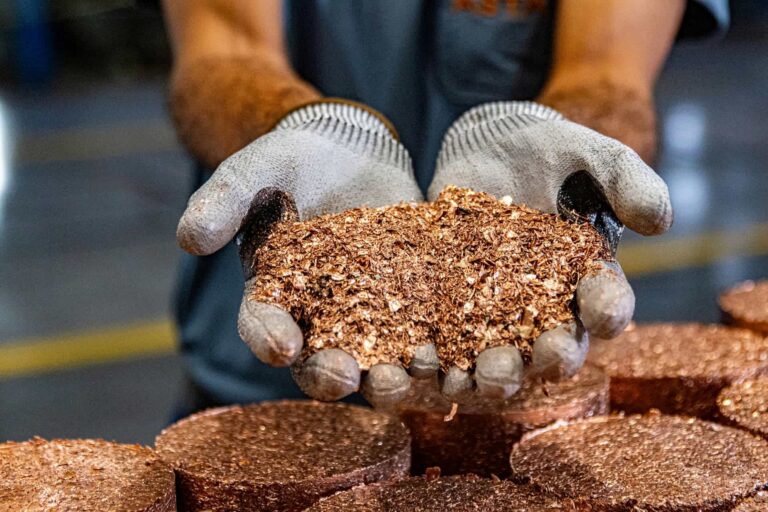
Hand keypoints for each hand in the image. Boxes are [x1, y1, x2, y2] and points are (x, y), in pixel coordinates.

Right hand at [176, 101, 423, 403]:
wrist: (352, 149)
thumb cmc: (295, 160)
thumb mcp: (258, 169)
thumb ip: (226, 200)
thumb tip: (188, 238)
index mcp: (274, 294)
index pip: (262, 325)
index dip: (268, 338)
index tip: (282, 345)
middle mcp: (318, 316)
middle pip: (318, 359)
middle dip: (329, 373)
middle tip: (346, 377)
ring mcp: (368, 313)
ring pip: (374, 358)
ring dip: (387, 374)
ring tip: (405, 373)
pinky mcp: (410, 301)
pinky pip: (422, 331)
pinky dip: (436, 346)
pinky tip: (453, 352)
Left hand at [428, 101, 671, 397]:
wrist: (486, 145)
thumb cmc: (550, 151)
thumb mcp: (590, 154)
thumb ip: (625, 180)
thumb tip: (660, 220)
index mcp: (589, 277)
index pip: (607, 303)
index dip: (608, 311)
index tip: (605, 314)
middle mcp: (546, 306)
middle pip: (555, 344)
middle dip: (552, 355)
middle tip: (544, 357)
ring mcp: (496, 309)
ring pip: (500, 354)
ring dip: (493, 372)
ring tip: (481, 379)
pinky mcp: (451, 303)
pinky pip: (446, 338)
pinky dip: (436, 355)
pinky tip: (422, 361)